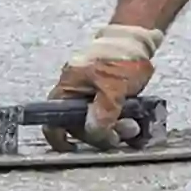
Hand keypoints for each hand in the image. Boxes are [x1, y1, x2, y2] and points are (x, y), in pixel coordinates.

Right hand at [43, 24, 162, 151]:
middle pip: (79, 126)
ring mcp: (91, 96)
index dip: (58, 138)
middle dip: (100, 134)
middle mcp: (76, 94)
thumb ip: (103, 111)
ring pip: (97, 123)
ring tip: (133, 126)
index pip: (52, 120)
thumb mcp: (114, 85)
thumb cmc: (121, 56)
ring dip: (114, 129)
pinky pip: (109, 117)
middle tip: (121, 134)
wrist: (137, 39)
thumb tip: (93, 132)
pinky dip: (119, 122)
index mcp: (68, 88)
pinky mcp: (106, 97)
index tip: (73, 150)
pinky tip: (133, 121)